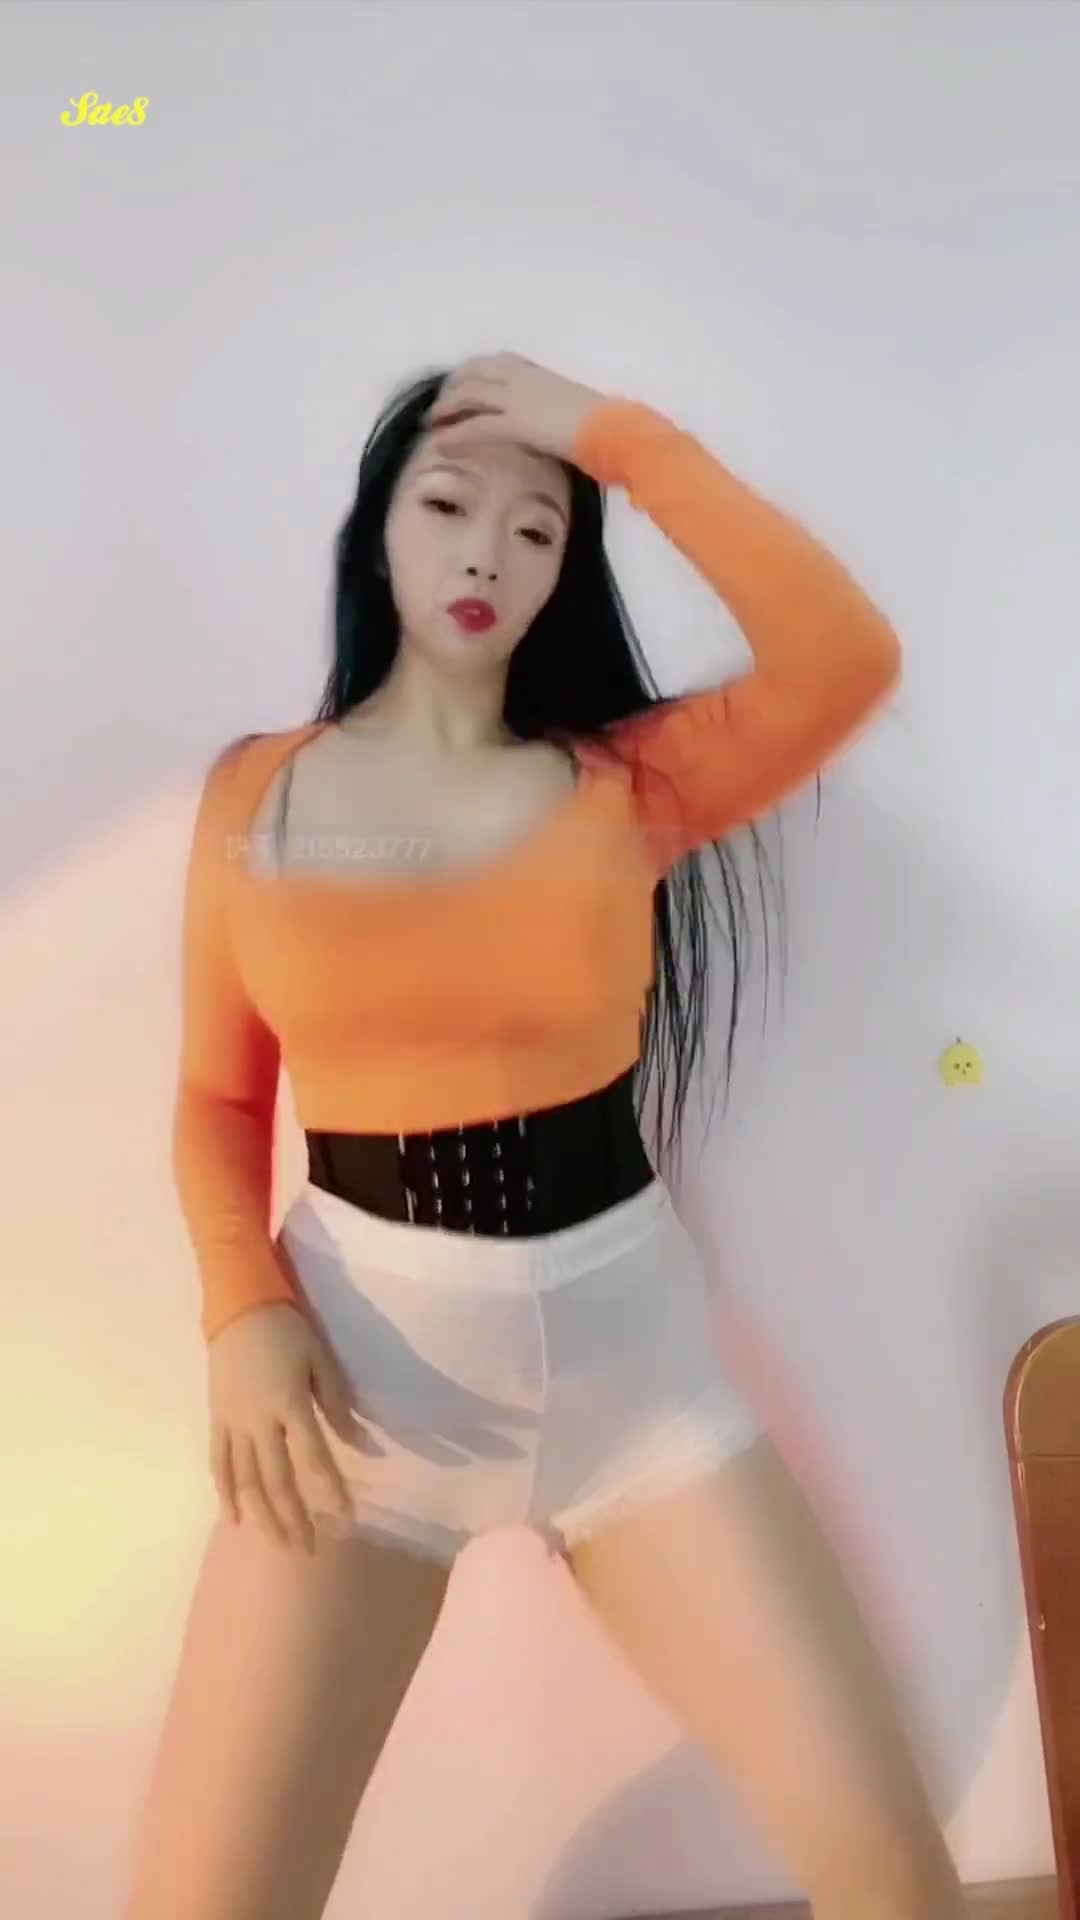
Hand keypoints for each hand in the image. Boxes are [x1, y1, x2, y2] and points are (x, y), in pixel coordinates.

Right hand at [207, 1302, 360, 1553]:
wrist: (238, 1308)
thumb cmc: (287, 1331)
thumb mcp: (320, 1360)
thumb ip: (338, 1405)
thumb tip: (362, 1444)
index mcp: (289, 1404)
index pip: (314, 1458)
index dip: (331, 1490)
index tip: (347, 1518)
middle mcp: (258, 1422)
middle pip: (276, 1479)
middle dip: (294, 1517)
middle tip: (309, 1549)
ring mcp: (233, 1424)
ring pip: (245, 1480)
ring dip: (262, 1515)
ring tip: (277, 1544)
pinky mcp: (216, 1421)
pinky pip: (219, 1464)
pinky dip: (226, 1493)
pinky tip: (235, 1519)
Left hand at [421, 351, 605, 462]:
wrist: (612, 429)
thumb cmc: (601, 423)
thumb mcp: (570, 407)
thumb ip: (551, 408)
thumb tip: (544, 421)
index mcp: (537, 372)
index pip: (495, 364)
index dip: (472, 373)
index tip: (460, 384)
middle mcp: (522, 378)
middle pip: (474, 375)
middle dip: (452, 388)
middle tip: (438, 406)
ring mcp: (517, 398)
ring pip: (469, 395)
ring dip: (446, 408)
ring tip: (431, 423)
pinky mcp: (516, 423)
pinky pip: (476, 426)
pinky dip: (455, 434)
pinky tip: (441, 443)